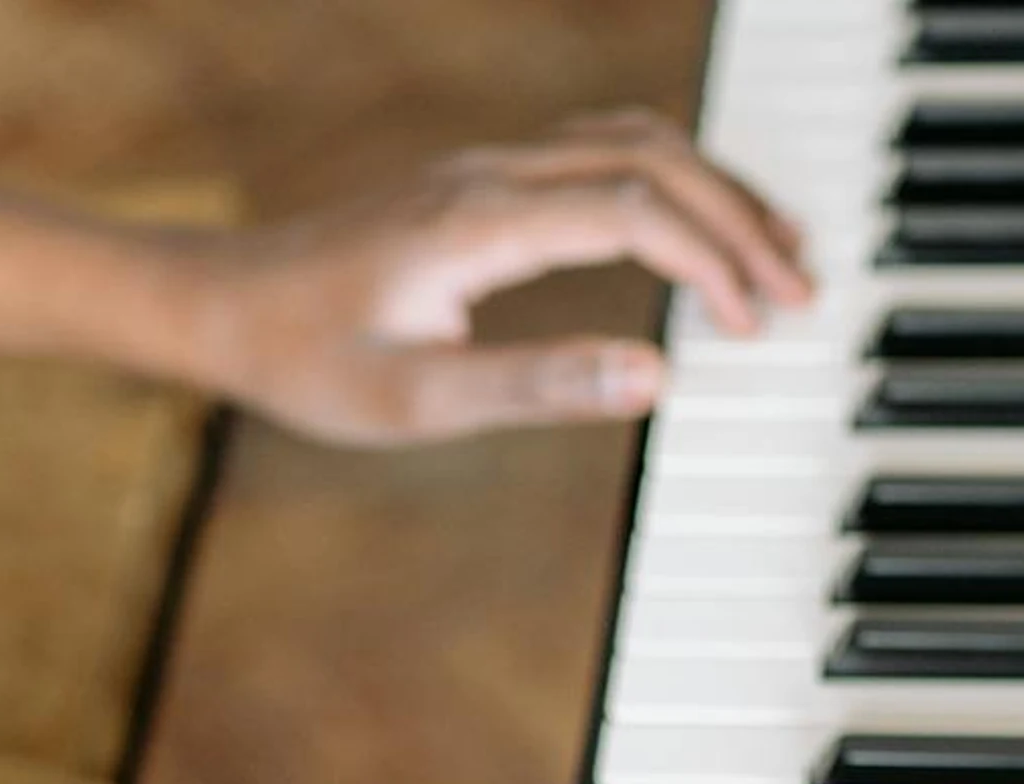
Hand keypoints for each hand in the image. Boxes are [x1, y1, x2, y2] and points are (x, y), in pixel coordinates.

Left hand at [183, 109, 815, 443]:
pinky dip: (670, 181)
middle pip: (652, 158)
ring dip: (716, 189)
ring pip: (633, 141)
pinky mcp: (483, 182)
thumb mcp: (416, 402)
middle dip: (740, 220)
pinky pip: (601, 151)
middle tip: (802, 292)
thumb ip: (538, 386)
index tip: (755, 324)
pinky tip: (696, 226)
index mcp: (479, 224)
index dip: (711, 259)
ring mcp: (487, 169)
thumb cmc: (307, 361)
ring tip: (778, 252)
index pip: (633, 210)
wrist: (221, 307)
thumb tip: (654, 375)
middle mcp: (491, 177)